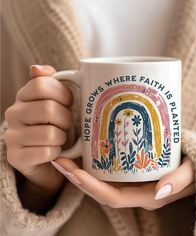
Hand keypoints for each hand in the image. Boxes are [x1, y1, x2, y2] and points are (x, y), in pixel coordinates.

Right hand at [4, 65, 72, 193]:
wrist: (45, 157)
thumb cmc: (55, 124)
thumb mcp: (56, 101)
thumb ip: (51, 83)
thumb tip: (37, 68)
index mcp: (24, 95)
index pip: (42, 85)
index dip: (63, 94)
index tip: (69, 103)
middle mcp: (13, 113)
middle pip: (48, 109)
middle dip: (66, 119)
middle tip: (66, 124)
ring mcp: (12, 136)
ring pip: (50, 133)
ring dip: (62, 138)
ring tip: (60, 138)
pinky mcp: (16, 157)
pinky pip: (47, 152)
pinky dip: (57, 153)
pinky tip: (53, 151)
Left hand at [51, 157, 194, 209]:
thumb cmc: (195, 167)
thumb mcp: (193, 172)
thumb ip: (180, 180)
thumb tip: (161, 190)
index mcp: (146, 196)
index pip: (112, 197)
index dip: (90, 187)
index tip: (72, 171)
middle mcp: (135, 190)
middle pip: (100, 189)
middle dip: (77, 177)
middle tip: (59, 159)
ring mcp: (131, 180)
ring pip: (101, 179)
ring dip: (81, 169)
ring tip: (64, 154)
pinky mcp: (131, 169)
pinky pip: (108, 169)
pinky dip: (93, 161)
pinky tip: (84, 147)